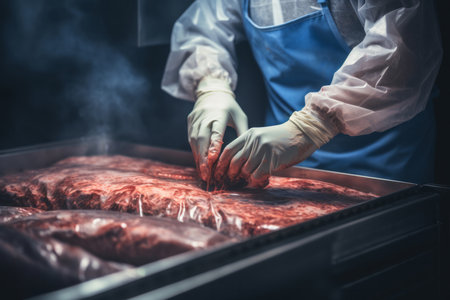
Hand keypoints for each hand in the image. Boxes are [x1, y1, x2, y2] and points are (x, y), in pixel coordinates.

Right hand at [187, 77, 247, 182]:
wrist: (212, 92)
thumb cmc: (229, 107)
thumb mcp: (240, 117)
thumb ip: (243, 133)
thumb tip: (248, 152)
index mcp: (220, 114)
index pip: (216, 131)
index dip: (213, 145)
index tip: (212, 158)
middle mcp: (205, 116)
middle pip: (202, 139)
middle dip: (203, 158)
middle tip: (206, 174)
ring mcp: (196, 119)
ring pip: (194, 141)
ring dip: (198, 157)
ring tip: (203, 173)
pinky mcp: (190, 122)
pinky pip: (191, 139)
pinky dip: (195, 152)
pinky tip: (200, 163)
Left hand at [214, 107, 337, 187]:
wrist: (302, 134)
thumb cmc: (282, 139)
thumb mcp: (262, 137)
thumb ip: (249, 147)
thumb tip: (236, 164)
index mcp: (249, 134)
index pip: (228, 149)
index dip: (221, 163)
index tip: (219, 172)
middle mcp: (254, 141)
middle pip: (235, 162)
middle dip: (232, 174)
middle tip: (233, 180)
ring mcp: (262, 149)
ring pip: (246, 170)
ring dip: (248, 178)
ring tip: (252, 178)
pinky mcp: (272, 159)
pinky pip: (258, 175)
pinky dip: (257, 180)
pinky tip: (262, 179)